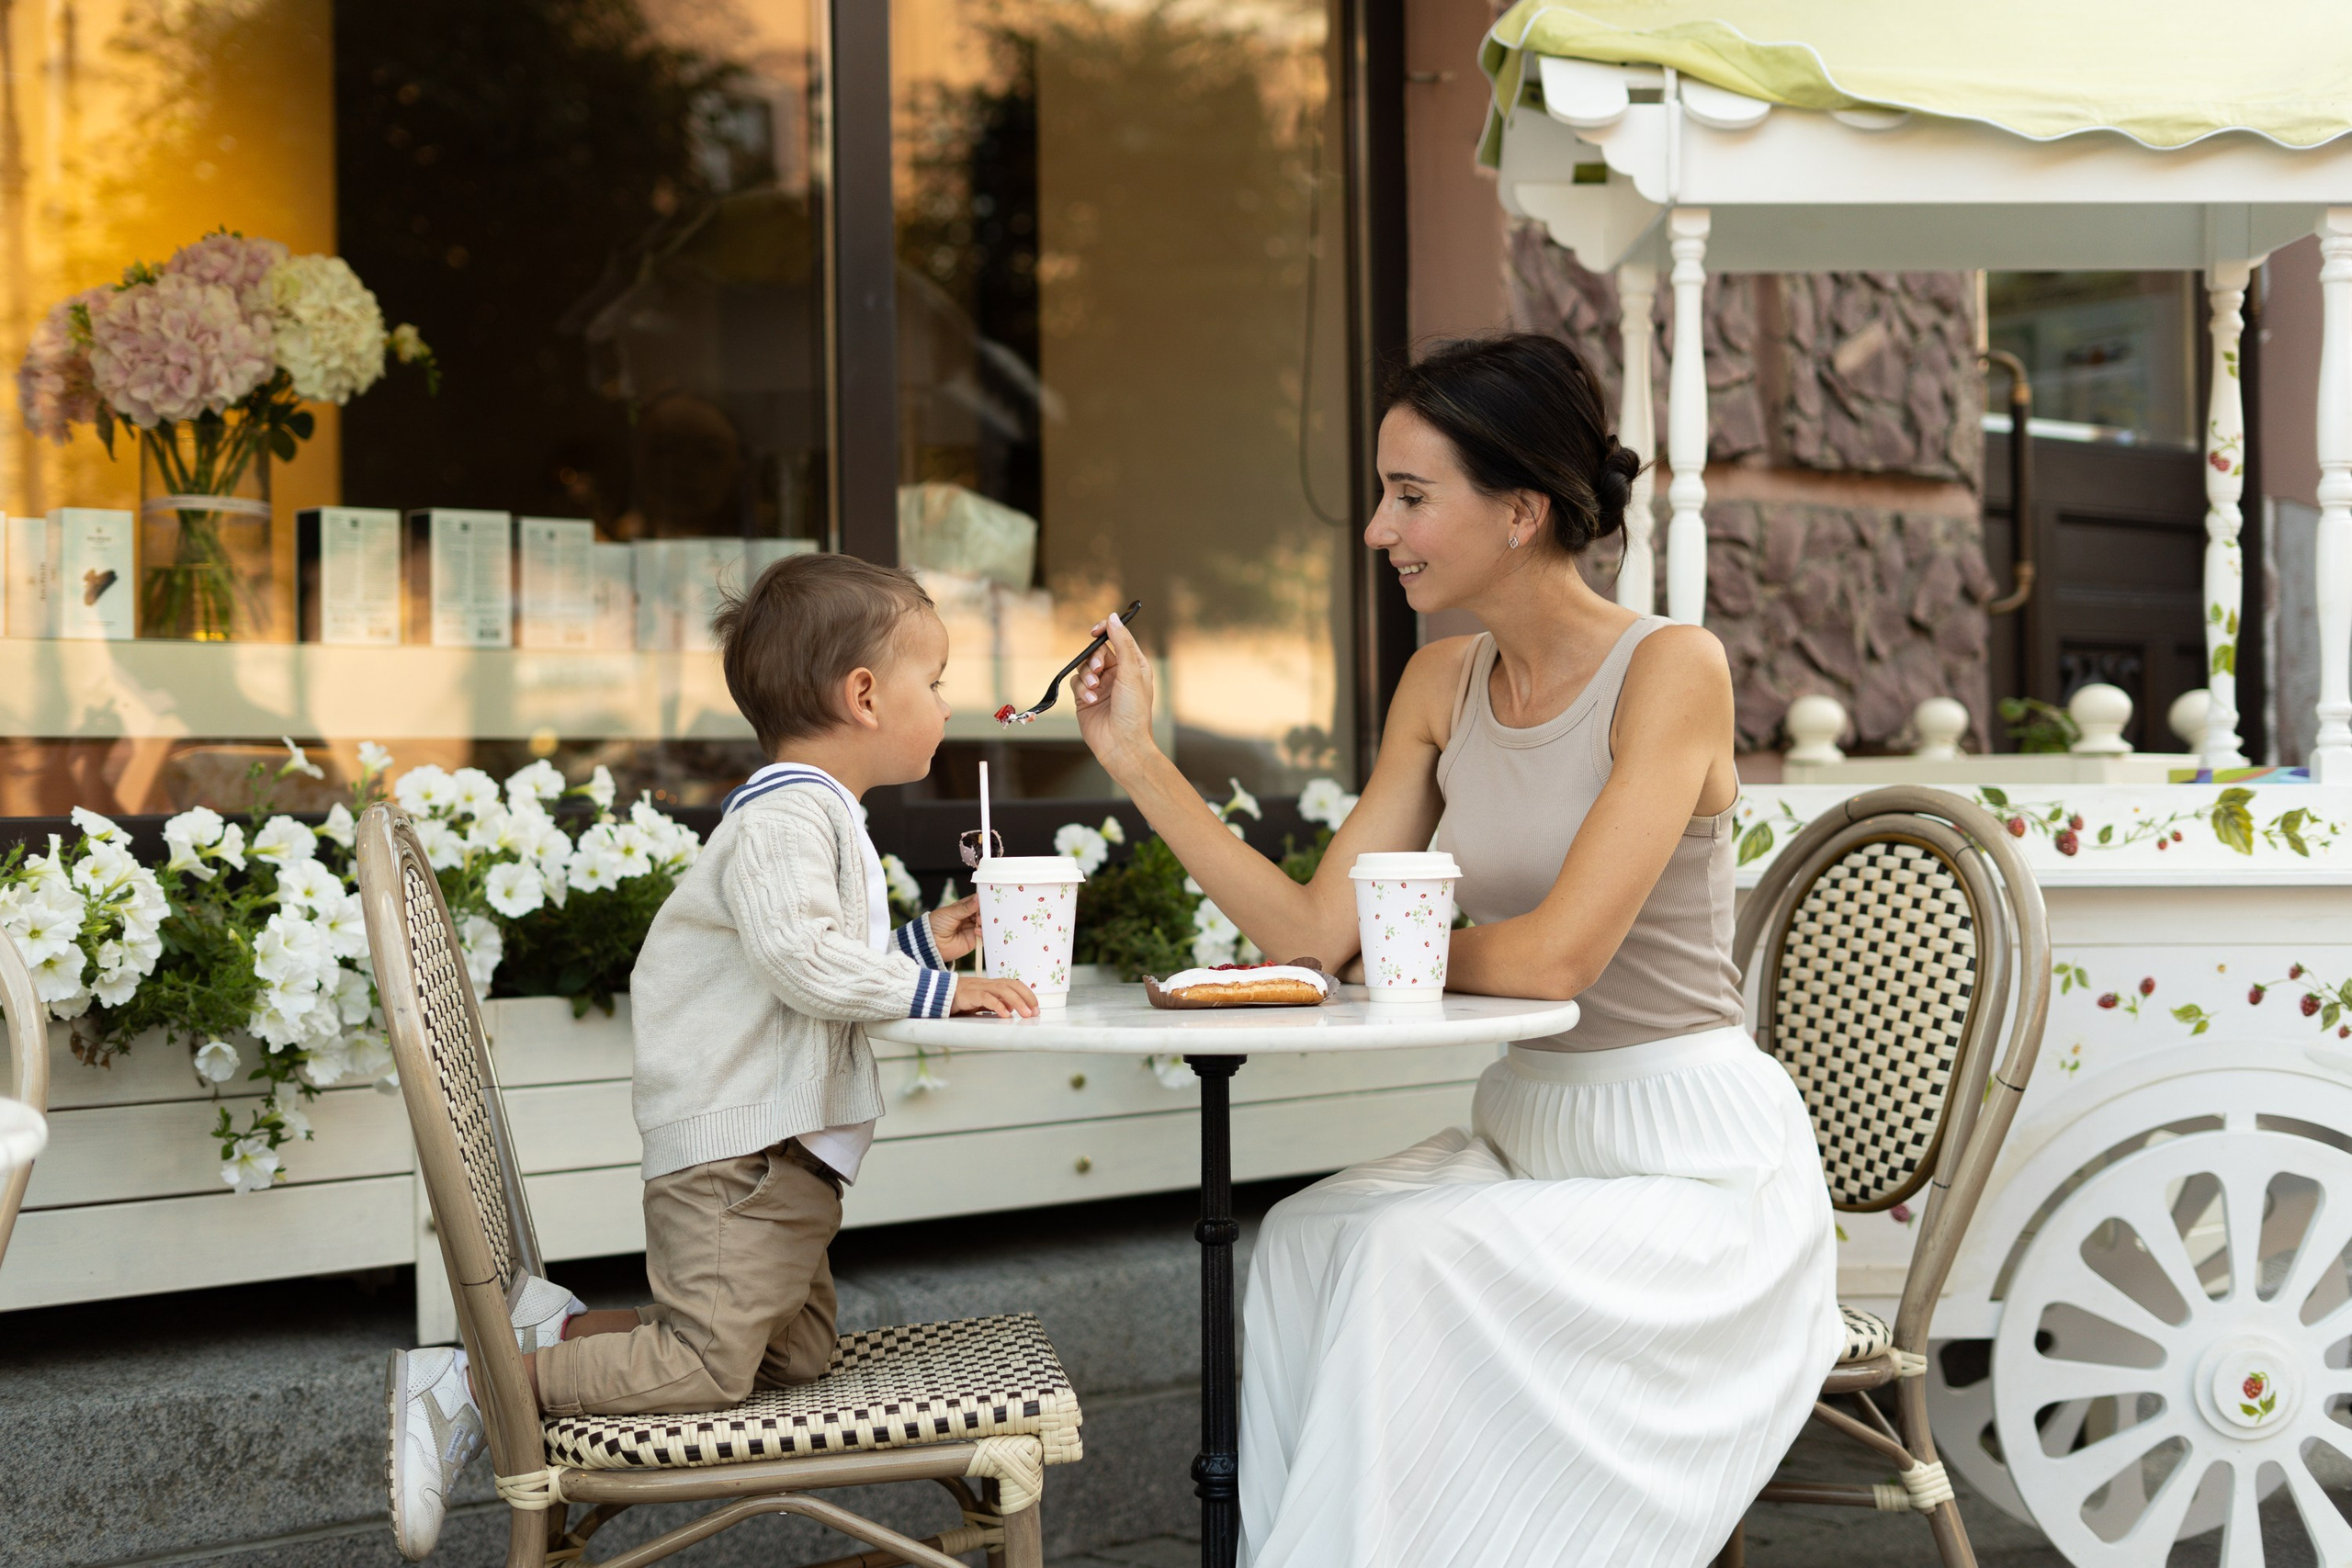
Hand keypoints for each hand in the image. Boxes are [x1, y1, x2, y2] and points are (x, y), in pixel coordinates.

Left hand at [927, 896, 981, 961]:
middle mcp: (968, 918)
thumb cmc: (935, 925)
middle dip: (985, 911)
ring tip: (979, 921)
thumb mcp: (950, 912)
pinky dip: (984, 933)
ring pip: (985, 924)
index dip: (982, 899)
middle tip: (985, 911)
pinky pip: (983, 937)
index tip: (989, 897)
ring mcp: (971, 929)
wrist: (930, 943)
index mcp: (962, 908)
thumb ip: (966, 907)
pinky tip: (976, 931)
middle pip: (983, 913)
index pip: (976, 901)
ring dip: (984, 922)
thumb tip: (978, 897)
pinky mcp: (973, 940)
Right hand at [952, 975, 1038, 1017]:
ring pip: (1003, 990)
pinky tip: (1005, 1014)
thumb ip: (996, 1004)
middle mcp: (987, 984)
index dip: (1027, 994)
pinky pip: (986, 998)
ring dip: (1017, 1002)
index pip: (1015, 984)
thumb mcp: (981, 1003)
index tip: (1036, 1008)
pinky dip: (998, 1005)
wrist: (936, 995)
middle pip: (1012, 985)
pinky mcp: (969, 994)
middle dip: (1027, 998)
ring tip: (1026, 1014)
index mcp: (992, 985)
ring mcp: (978, 987)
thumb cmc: (960, 1000)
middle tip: (1035, 1012)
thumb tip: (1011, 1009)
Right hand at [1073, 611, 1157, 776]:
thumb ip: (1121, 643)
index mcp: (1133, 666)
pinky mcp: (1086, 699)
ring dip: (1087, 677)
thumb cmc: (1134, 712)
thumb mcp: (1131, 673)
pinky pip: (1077, 684)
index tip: (1095, 631)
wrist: (1122, 745)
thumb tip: (1113, 617)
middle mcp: (1117, 674)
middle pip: (1097, 652)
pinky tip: (1090, 701)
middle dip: (1095, 660)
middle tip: (1098, 671)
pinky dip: (1081, 690)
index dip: (1106, 631)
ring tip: (1094, 690)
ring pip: (1084, 667)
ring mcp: (1101, 687)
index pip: (1118, 638)